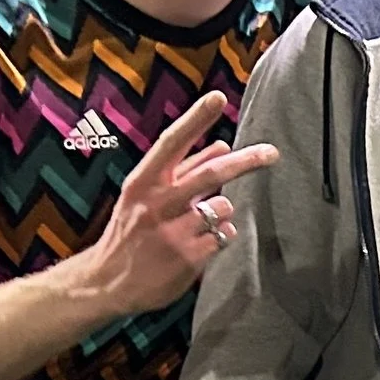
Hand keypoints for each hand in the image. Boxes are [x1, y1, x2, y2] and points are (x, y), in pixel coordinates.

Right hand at [80, 92, 277, 313]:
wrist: (107, 282)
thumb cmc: (130, 232)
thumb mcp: (144, 196)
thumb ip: (184, 172)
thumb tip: (222, 146)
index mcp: (143, 183)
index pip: (171, 143)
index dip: (195, 119)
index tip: (217, 97)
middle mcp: (157, 204)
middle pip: (211, 175)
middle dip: (246, 162)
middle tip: (272, 152)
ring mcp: (174, 232)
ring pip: (224, 207)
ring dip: (223, 211)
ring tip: (199, 223)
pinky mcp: (189, 258)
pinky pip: (224, 236)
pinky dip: (221, 236)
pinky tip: (201, 244)